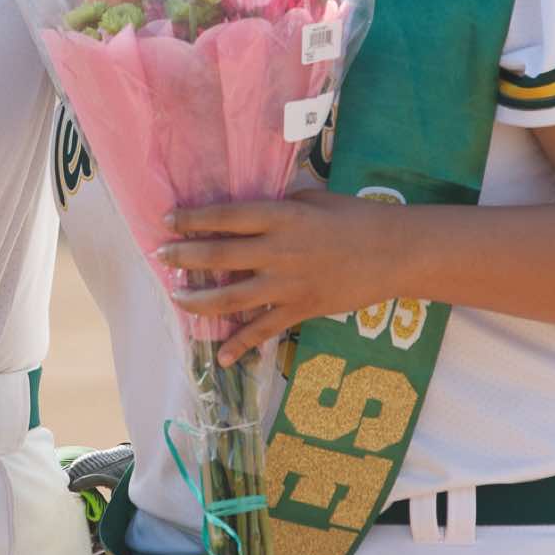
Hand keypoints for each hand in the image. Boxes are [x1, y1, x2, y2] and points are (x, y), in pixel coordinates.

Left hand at [161, 192, 401, 366]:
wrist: (393, 252)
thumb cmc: (354, 217)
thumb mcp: (312, 199)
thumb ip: (277, 206)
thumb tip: (247, 209)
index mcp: (279, 217)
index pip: (224, 217)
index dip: (191, 220)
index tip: (167, 221)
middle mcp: (277, 250)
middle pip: (218, 256)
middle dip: (183, 259)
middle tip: (161, 258)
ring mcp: (286, 284)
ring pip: (231, 298)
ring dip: (199, 301)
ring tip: (178, 299)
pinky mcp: (299, 309)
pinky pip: (263, 330)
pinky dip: (241, 344)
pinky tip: (221, 355)